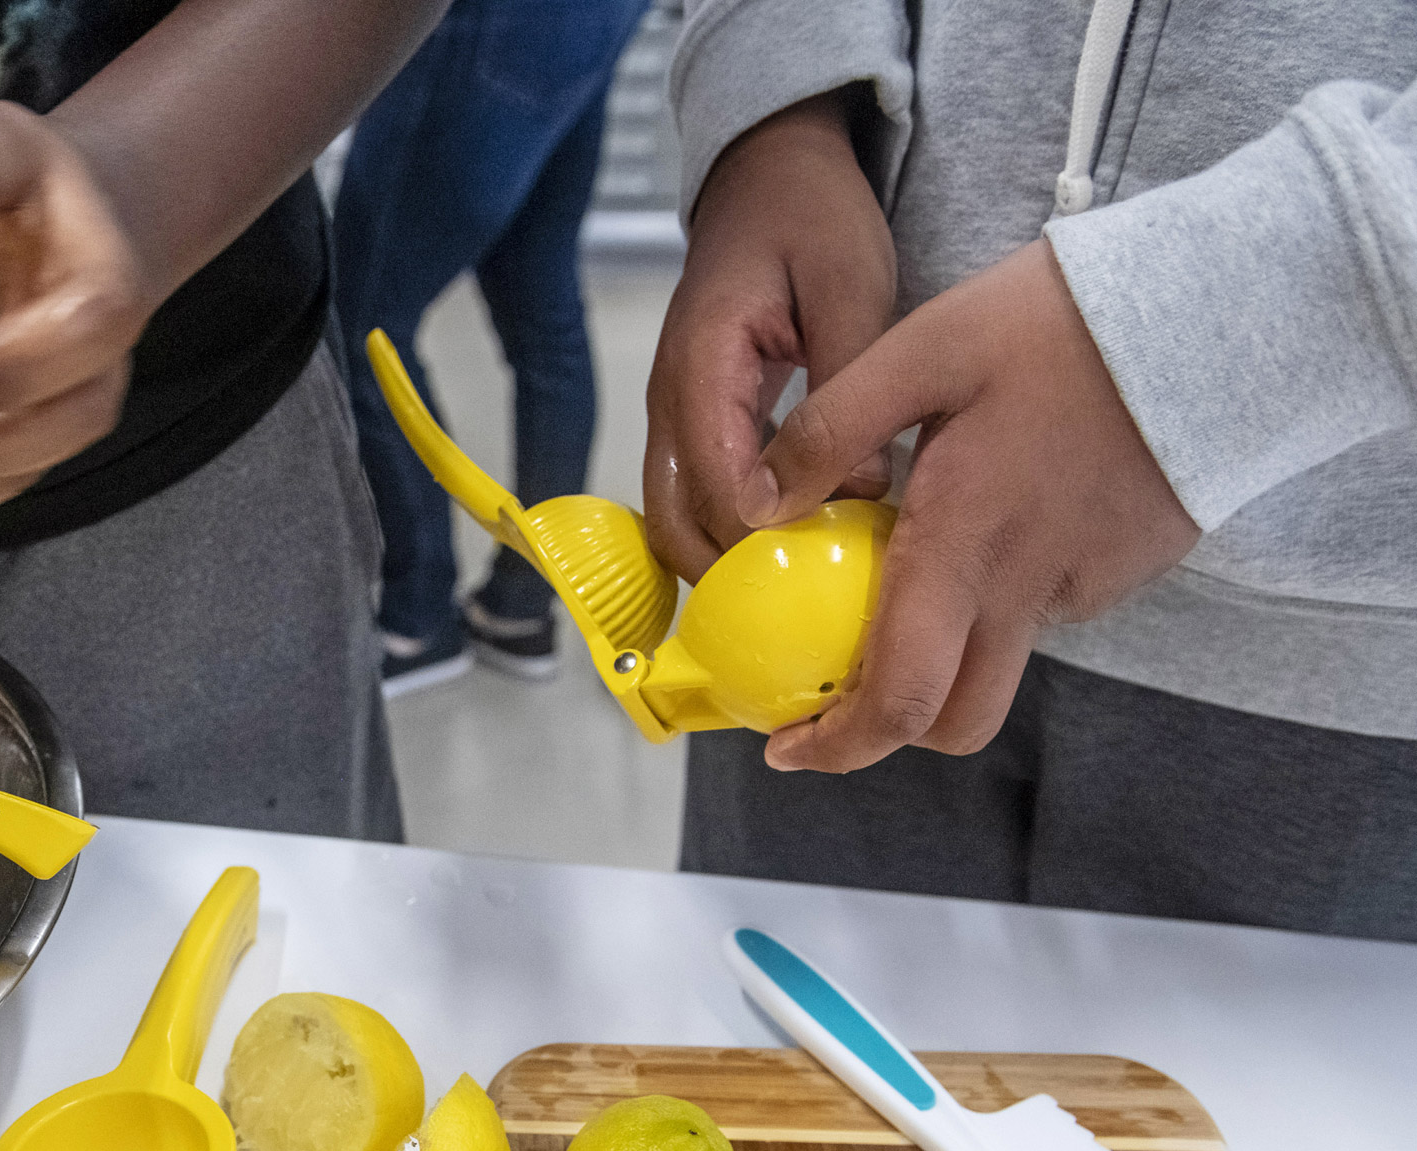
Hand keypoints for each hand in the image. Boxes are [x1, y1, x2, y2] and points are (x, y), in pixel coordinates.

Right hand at [645, 91, 896, 579]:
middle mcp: (669, 405)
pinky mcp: (691, 423)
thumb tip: (860, 488)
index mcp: (700, 369)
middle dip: (737, 576)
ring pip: (675, 525)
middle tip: (818, 599)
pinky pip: (693, 500)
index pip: (717, 487)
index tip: (836, 561)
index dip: (769, 538)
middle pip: (675, 528)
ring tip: (807, 585)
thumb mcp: (851, 285)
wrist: (769, 171)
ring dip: (730, 562)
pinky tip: (796, 544)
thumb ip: (850, 388)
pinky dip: (732, 535)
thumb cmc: (811, 216)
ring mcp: (673, 418)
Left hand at [739, 239, 1199, 771]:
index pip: (901, 700)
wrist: (1216, 313)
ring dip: (941, 652)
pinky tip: (987, 520)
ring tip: (900, 579)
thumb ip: (830, 430)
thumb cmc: (1059, 324)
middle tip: (832, 700)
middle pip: (957, 720)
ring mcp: (1084, 585)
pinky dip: (996, 594)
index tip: (787, 748)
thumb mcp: (923, 350)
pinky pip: (1043, 607)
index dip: (837, 745)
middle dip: (886, 732)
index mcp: (965, 548)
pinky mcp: (1122, 567)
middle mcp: (1027, 589)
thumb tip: (755, 507)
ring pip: (998, 662)